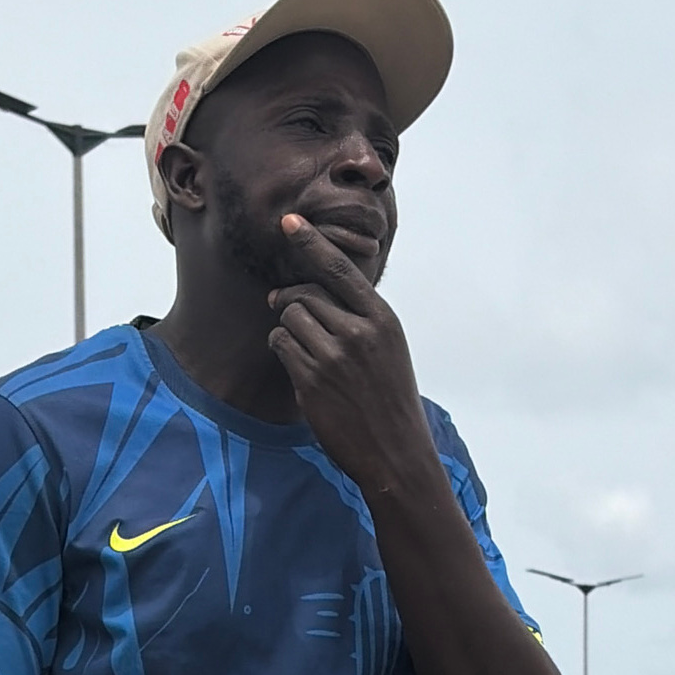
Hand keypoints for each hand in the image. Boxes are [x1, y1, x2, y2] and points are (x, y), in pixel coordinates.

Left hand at [267, 215, 432, 493]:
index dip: (311, 242)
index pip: (339, 269)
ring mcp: (333, 357)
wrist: (396, 452)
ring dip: (287, 327)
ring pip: (289, 317)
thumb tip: (316, 292)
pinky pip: (281, 344)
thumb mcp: (389, 349)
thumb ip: (361, 318)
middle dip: (288, 298)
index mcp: (382, 319)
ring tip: (302, 347)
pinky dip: (282, 348)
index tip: (290, 222)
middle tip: (278, 302)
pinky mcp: (311, 381)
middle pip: (305, 293)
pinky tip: (297, 364)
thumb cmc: (390, 399)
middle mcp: (358, 333)